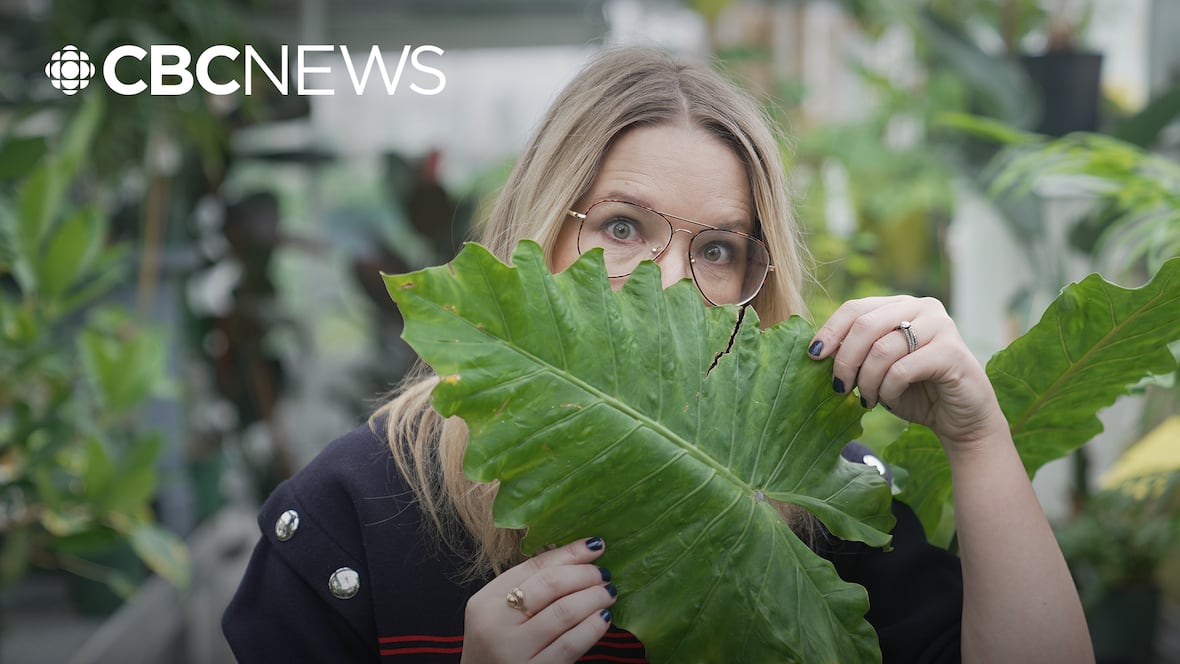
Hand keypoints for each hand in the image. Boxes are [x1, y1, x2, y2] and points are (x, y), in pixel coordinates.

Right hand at [461, 537, 617, 663]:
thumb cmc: (499, 648)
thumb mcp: (500, 615)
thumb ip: (527, 588)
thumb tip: (577, 557)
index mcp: (485, 601)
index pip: (533, 567)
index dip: (568, 553)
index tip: (595, 545)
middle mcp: (496, 624)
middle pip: (550, 585)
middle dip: (584, 574)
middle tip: (604, 574)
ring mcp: (514, 651)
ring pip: (564, 612)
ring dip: (593, 598)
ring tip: (608, 593)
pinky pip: (571, 643)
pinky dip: (592, 627)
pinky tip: (603, 618)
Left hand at [807, 296, 1007, 450]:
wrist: (960, 419)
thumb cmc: (915, 392)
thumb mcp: (877, 368)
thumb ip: (856, 353)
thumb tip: (815, 351)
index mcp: (900, 305)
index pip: (855, 308)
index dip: (830, 331)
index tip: (813, 356)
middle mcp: (922, 307)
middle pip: (865, 325)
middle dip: (845, 360)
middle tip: (840, 387)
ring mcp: (940, 326)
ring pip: (881, 349)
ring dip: (867, 381)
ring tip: (868, 399)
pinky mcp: (951, 351)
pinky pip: (902, 368)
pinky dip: (888, 389)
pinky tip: (889, 399)